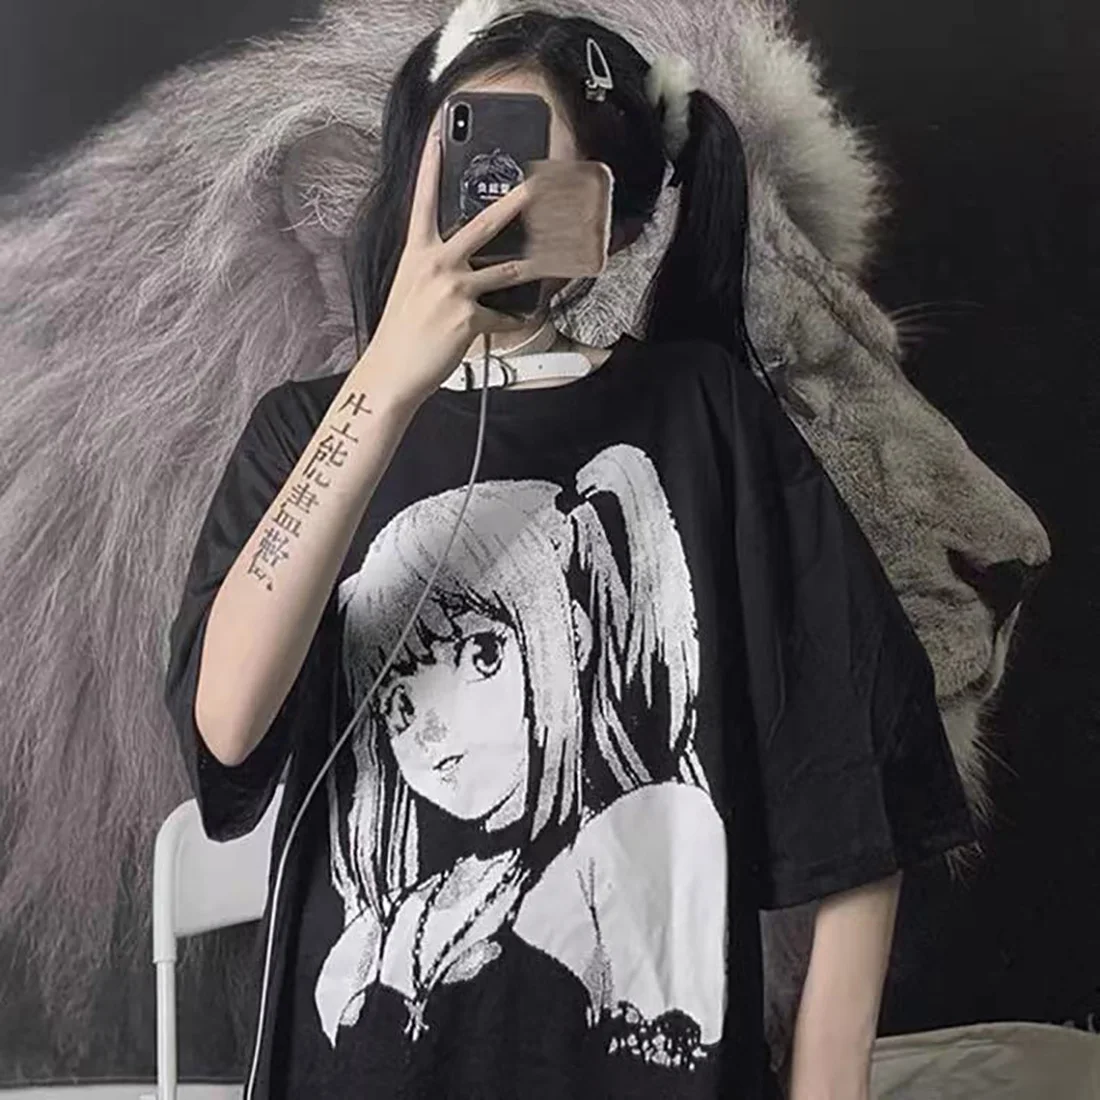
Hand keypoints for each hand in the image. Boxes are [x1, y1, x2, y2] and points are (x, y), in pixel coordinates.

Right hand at [362, 116, 539, 407]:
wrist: (393, 370)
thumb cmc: (402, 331)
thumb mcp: (412, 287)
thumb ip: (436, 267)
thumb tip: (467, 259)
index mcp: (417, 252)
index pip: (423, 200)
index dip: (429, 165)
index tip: (438, 134)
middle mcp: (436, 264)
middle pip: (483, 225)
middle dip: (514, 203)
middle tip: (536, 185)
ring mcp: (454, 289)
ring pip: (507, 269)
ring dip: (536, 264)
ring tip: (559, 252)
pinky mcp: (470, 316)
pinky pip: (504, 315)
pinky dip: (513, 320)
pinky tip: (518, 321)